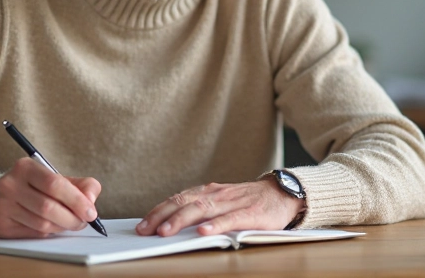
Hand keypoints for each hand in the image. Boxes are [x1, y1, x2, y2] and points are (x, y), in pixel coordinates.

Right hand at [0, 157, 101, 237]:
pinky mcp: (1, 225)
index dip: (76, 200)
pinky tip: (51, 226)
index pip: (55, 184)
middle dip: (72, 218)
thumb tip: (90, 200)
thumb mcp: (56, 178)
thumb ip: (80, 185)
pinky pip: (33, 234)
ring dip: (62, 227)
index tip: (91, 212)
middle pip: (48, 207)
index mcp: (26, 167)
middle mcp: (11, 185)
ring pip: (42, 224)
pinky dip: (48, 233)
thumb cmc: (35, 188)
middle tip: (83, 222)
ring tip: (69, 224)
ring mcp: (3, 206)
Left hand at [136, 179, 303, 236]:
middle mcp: (217, 194)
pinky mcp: (250, 213)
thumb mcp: (222, 200)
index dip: (158, 211)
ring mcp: (233, 203)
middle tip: (146, 230)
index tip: (142, 225)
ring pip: (203, 210)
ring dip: (182, 220)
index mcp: (209, 192)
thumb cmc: (248, 201)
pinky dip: (216, 225)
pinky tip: (204, 232)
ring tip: (166, 231)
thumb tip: (172, 223)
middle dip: (163, 216)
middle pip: (185, 203)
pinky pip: (230, 219)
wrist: (282, 193)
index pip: (178, 199)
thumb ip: (202, 208)